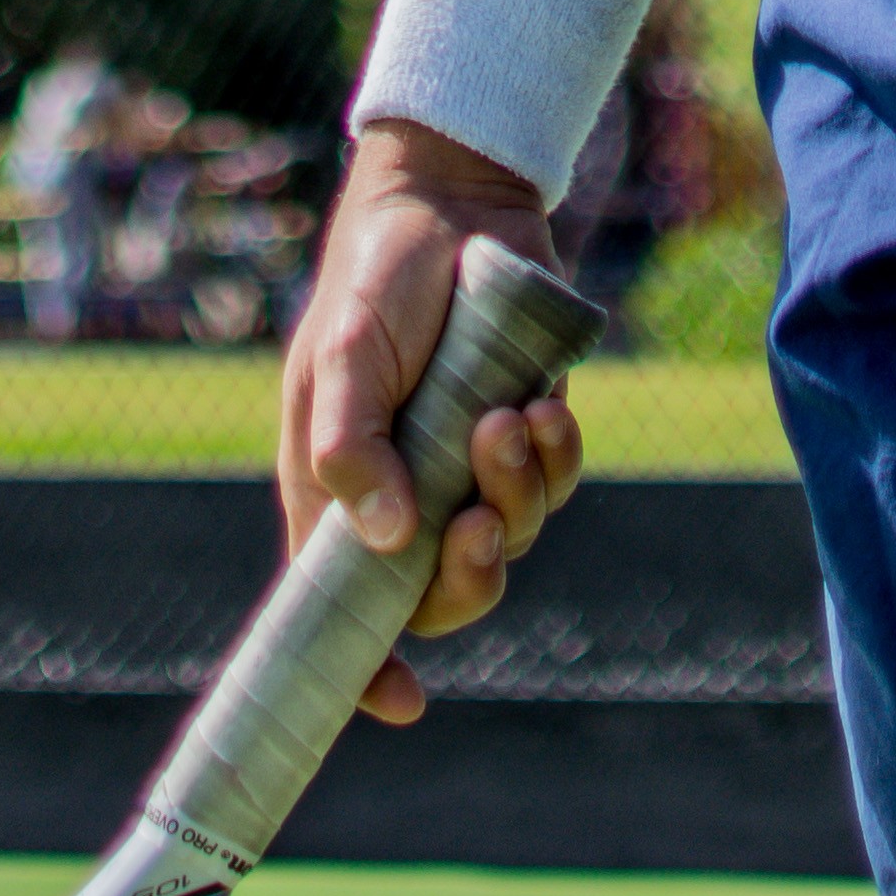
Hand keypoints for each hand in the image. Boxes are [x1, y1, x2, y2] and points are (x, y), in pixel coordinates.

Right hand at [276, 123, 583, 727]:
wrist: (455, 196)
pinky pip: (552, 483)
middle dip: (469, 579)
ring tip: (510, 418)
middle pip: (441, 592)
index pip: (340, 603)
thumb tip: (385, 543)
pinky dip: (555, 460)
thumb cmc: (379, 274)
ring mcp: (468, 463)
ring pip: (508, 537)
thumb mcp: (344, 352)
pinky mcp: (526, 428)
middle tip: (479, 531)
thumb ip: (351, 446)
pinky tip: (547, 406)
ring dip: (515, 494)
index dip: (365, 663)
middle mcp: (406, 491)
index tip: (401, 699)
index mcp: (339, 487)